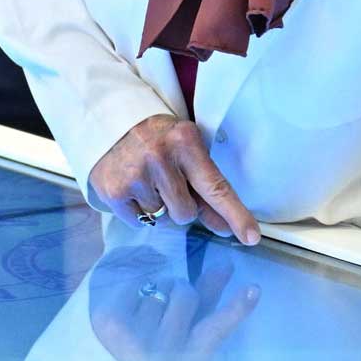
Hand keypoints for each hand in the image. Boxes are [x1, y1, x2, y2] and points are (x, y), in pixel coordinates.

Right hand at [87, 113, 261, 243]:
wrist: (109, 123)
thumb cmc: (158, 141)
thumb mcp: (186, 153)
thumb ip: (207, 190)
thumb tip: (228, 228)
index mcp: (185, 142)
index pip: (215, 186)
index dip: (236, 214)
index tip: (251, 237)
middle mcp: (159, 157)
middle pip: (187, 213)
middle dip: (181, 206)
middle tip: (167, 182)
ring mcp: (134, 175)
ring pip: (163, 220)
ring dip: (159, 209)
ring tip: (146, 182)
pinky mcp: (113, 191)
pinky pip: (139, 222)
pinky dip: (139, 212)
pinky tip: (132, 188)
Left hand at [87, 242, 258, 360]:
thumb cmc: (160, 346)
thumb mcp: (188, 333)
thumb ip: (208, 301)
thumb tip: (226, 265)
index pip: (216, 330)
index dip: (236, 309)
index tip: (254, 289)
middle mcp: (161, 357)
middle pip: (185, 293)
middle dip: (180, 292)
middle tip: (167, 309)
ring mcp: (133, 341)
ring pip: (160, 285)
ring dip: (157, 289)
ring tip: (146, 311)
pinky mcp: (109, 322)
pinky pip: (135, 280)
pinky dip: (135, 285)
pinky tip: (128, 305)